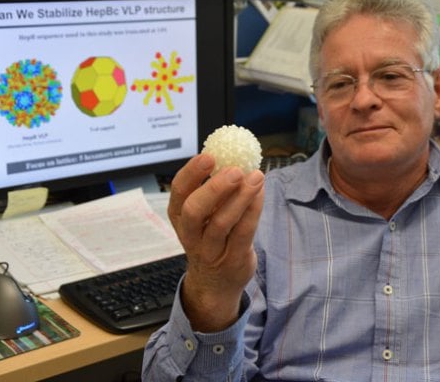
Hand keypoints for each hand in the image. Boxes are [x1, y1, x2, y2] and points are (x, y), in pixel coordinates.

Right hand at [168, 153, 263, 330]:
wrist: (215, 284)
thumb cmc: (210, 238)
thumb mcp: (202, 217)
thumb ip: (212, 190)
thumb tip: (232, 153)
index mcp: (179, 217)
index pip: (179, 192)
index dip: (192, 173)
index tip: (209, 156)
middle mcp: (190, 234)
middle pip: (194, 210)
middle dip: (214, 187)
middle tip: (234, 169)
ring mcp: (210, 250)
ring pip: (221, 223)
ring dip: (240, 198)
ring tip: (256, 177)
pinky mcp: (233, 259)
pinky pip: (243, 233)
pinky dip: (253, 211)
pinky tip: (260, 193)